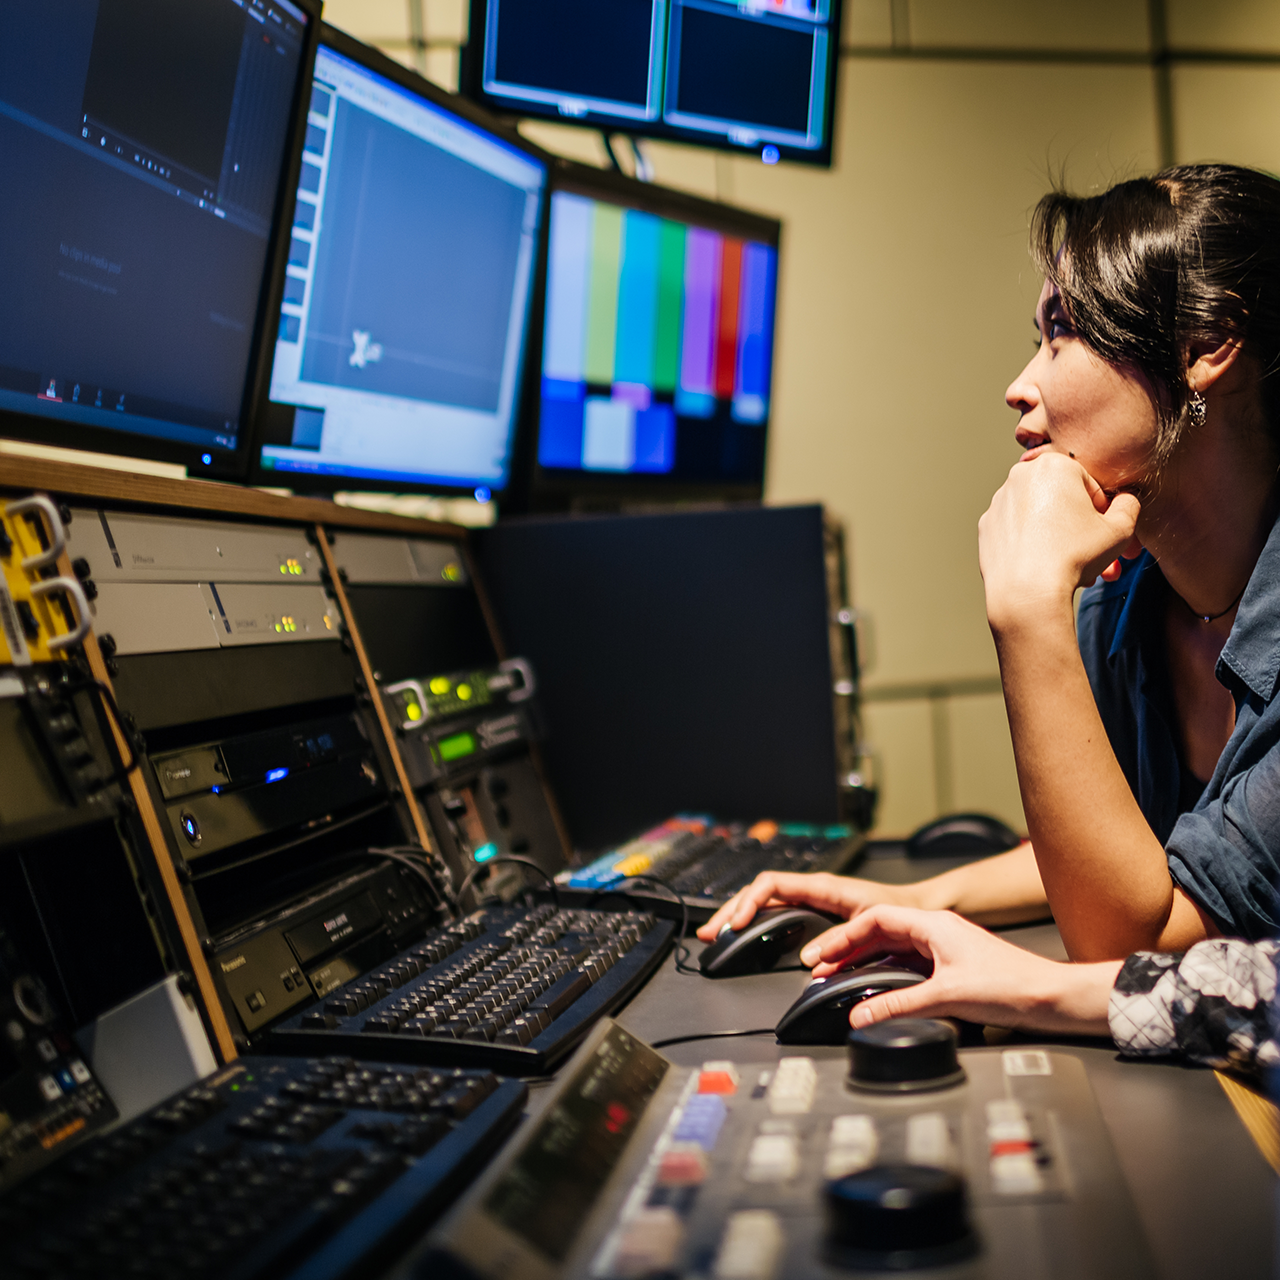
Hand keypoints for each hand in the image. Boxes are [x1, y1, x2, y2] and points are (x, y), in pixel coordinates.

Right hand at [695, 872, 912, 943]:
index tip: (736, 924)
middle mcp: (811, 890)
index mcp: (821, 886)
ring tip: (717, 934)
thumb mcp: (871, 926)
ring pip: (762, 902)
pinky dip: (754, 922)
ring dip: (737, 915)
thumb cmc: (899, 911)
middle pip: (757, 893)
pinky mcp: (813, 913)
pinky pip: (775, 912)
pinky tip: (742, 935)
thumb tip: (808, 958)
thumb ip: (841, 940)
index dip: (748, 902)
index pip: (770, 884)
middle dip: (730, 910)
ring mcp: (810, 900)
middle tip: (709, 932)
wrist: (918, 910)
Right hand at [799, 904, 1119, 1035]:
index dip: (843, 937)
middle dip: (847, 949)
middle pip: (879, 931)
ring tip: (839, 978)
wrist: (1053, 999)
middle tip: (820, 968)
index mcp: (934, 924)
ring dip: (864, 962)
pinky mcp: (952, 967)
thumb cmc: (1013, 987)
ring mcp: (945, 948)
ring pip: (892, 948)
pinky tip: (875, 989)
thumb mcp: (947, 997)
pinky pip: (907, 964)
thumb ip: (898, 1005)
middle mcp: (937, 930)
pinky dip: (885, 974)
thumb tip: (861, 1016)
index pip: (875, 918)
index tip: (822, 955)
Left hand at [978, 451, 1140, 627]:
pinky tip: (1045, 568)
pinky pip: (1018, 532)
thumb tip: (1125, 501)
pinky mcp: (985, 527)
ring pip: (1040, 518)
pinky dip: (1032, 545)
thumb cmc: (1074, 556)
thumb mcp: (1120, 529)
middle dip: (1083, 531)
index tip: (1106, 534)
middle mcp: (1020, 477)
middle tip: (1097, 557)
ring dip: (1060, 540)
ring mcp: (999, 502)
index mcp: (1054, 465)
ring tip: (1076, 570)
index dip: (1103, 513)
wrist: (1026, 592)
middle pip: (1062, 503)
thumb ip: (1128, 506)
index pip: (1090, 485)